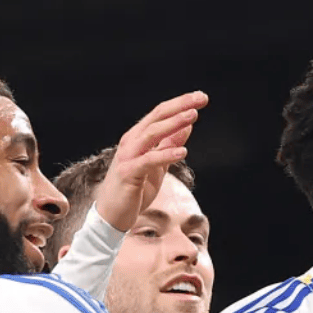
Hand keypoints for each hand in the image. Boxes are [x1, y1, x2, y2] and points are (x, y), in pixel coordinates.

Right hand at [93, 91, 208, 231]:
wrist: (112, 215)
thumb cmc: (134, 190)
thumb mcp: (158, 165)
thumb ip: (169, 145)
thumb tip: (187, 126)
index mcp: (137, 137)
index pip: (160, 114)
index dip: (180, 103)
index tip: (200, 97)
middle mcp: (131, 142)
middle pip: (157, 117)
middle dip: (180, 106)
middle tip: (201, 98)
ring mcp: (128, 157)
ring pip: (151, 133)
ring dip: (173, 123)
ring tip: (193, 116)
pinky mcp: (128, 174)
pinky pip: (149, 161)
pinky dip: (166, 154)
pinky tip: (183, 152)